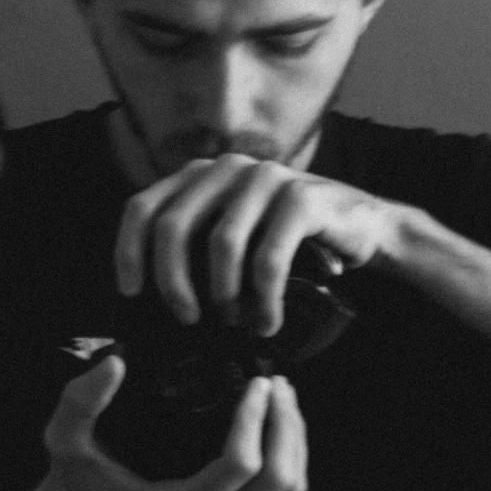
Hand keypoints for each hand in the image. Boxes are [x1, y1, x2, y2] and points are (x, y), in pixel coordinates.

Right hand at [18, 353, 307, 490]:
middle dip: (286, 426)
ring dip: (294, 441)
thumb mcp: (63, 439)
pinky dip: (289, 461)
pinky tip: (279, 427)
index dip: (256, 418)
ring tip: (283, 399)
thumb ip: (81, 400)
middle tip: (278, 385)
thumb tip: (116, 363)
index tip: (258, 382)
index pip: (241, 466)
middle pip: (278, 481)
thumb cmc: (74, 484)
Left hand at [114, 155, 397, 334]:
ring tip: (235, 322)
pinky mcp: (302, 197)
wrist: (361, 226)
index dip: (128, 251)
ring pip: (221, 243)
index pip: (143, 207)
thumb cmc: (288, 239)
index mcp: (200, 175)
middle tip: (186, 318)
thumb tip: (152, 294)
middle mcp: (227, 168)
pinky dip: (263, 299)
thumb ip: (195, 242)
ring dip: (223, 294)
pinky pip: (268, 257)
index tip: (132, 292)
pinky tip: (267, 321)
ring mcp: (265, 178)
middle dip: (172, 281)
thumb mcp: (235, 232)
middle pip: (173, 226)